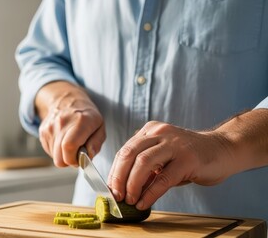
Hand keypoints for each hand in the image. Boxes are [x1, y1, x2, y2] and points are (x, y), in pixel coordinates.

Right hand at [35, 81, 105, 166]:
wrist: (67, 100)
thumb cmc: (86, 116)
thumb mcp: (100, 127)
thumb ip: (96, 143)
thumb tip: (88, 156)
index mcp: (81, 121)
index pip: (69, 147)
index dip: (74, 159)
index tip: (81, 159)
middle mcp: (62, 123)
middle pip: (59, 158)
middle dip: (69, 161)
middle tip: (77, 153)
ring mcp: (50, 127)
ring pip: (54, 157)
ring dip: (63, 155)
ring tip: (70, 144)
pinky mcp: (42, 131)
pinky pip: (49, 151)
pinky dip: (57, 150)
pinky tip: (63, 140)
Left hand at [107, 121, 234, 209]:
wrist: (222, 149)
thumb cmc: (189, 156)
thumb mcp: (163, 156)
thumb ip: (146, 168)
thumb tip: (124, 188)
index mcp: (151, 130)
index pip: (125, 150)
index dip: (115, 171)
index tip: (110, 189)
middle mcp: (160, 133)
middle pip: (129, 154)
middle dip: (118, 177)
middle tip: (116, 195)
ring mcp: (175, 144)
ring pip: (143, 163)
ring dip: (132, 185)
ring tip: (130, 200)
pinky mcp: (188, 159)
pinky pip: (163, 179)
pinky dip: (150, 193)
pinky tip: (144, 202)